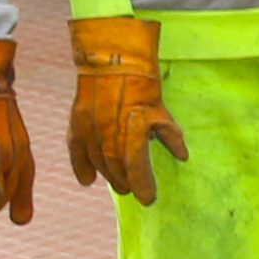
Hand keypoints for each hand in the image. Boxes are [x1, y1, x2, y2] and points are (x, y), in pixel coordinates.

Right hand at [65, 12, 189, 203]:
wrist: (113, 60)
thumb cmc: (143, 85)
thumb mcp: (161, 110)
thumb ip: (169, 136)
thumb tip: (182, 156)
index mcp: (132, 131)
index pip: (137, 166)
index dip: (143, 185)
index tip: (149, 199)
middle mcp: (109, 133)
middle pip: (115, 167)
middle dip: (125, 182)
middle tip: (132, 191)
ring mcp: (90, 128)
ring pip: (97, 161)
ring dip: (107, 175)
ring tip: (117, 185)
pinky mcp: (77, 121)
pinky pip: (76, 149)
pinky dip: (80, 165)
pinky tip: (87, 180)